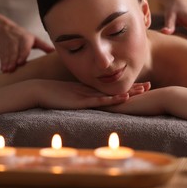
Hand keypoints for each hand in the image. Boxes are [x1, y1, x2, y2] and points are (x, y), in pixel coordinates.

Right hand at [0, 22, 54, 72]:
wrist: (6, 30)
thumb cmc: (24, 37)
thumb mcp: (35, 40)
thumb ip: (44, 46)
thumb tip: (56, 52)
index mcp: (25, 39)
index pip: (24, 47)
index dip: (22, 54)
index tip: (20, 62)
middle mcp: (15, 41)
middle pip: (14, 51)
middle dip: (12, 60)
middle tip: (12, 69)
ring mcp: (7, 45)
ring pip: (6, 54)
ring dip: (6, 62)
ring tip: (6, 70)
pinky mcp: (1, 49)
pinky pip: (1, 56)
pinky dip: (2, 62)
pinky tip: (3, 69)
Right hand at [35, 81, 149, 109]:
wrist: (38, 90)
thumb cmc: (52, 94)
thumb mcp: (69, 96)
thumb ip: (78, 97)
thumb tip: (85, 102)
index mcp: (89, 90)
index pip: (111, 89)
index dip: (125, 88)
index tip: (139, 86)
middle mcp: (91, 91)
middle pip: (115, 89)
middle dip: (132, 88)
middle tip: (148, 85)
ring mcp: (87, 95)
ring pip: (111, 94)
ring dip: (127, 92)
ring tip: (143, 90)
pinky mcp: (81, 101)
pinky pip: (99, 100)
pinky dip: (112, 100)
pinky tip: (123, 98)